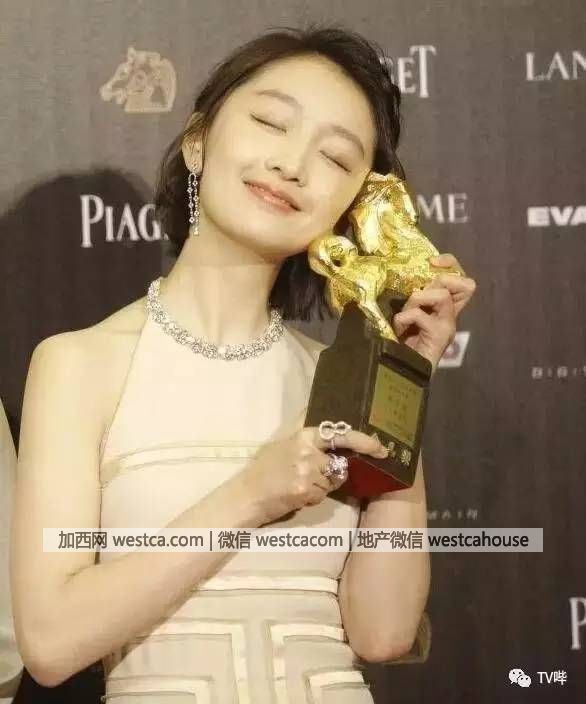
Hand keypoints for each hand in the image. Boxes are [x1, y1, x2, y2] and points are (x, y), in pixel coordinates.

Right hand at [238, 426, 388, 524]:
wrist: (247, 494)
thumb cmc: (265, 466)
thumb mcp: (283, 439)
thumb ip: (301, 423)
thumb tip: (315, 401)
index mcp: (303, 436)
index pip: (339, 434)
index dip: (363, 441)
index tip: (380, 447)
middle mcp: (307, 452)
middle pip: (340, 463)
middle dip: (336, 470)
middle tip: (323, 475)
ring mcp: (307, 473)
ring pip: (333, 481)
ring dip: (323, 486)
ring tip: (301, 483)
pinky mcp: (305, 492)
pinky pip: (323, 496)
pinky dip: (314, 498)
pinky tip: (298, 494)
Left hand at [392, 253, 476, 372]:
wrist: (401, 374)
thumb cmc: (399, 345)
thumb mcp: (406, 315)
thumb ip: (411, 299)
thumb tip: (399, 274)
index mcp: (444, 309)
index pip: (461, 277)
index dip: (450, 264)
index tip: (431, 261)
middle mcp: (451, 316)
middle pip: (463, 283)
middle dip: (434, 282)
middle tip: (416, 297)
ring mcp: (448, 326)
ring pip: (441, 295)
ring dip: (416, 300)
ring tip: (404, 316)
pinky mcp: (439, 336)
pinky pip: (421, 314)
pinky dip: (404, 318)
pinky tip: (400, 330)